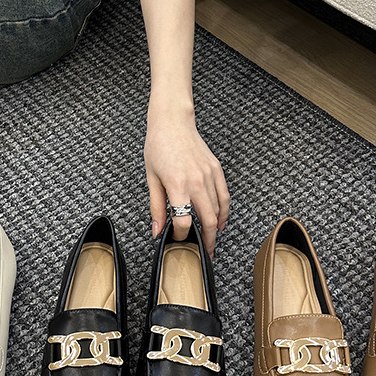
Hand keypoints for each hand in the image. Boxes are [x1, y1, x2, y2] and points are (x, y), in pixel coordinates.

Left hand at [144, 104, 228, 257]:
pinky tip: (220, 222)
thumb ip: (157, 206)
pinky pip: (224, 196)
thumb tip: (157, 229)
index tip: (177, 239)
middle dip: (206, 240)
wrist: (172, 122)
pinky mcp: (216, 169)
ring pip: (218, 210)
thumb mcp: (151, 178)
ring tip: (211, 240)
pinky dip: (224, 211)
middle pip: (208, 220)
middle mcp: (197, 181)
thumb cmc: (158, 146)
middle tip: (204, 253)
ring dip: (216, 228)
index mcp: (177, 184)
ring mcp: (209, 175)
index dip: (181, 235)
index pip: (183, 220)